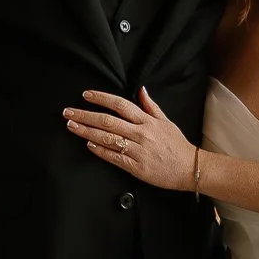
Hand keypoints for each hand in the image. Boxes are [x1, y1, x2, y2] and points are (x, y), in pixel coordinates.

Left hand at [65, 85, 201, 191]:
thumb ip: (151, 106)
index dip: (101, 98)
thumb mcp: (166, 121)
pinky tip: (88, 144)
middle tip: (68, 112)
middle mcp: (141, 133)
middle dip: (85, 115)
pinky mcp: (136, 166)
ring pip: (107, 138)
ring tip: (72, 126)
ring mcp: (138, 150)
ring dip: (87, 132)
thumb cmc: (177, 145)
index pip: (120, 105)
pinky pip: (114, 157)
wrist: (190, 168)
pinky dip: (100, 150)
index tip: (86, 95)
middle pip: (108, 121)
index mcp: (147, 121)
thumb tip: (140, 90)